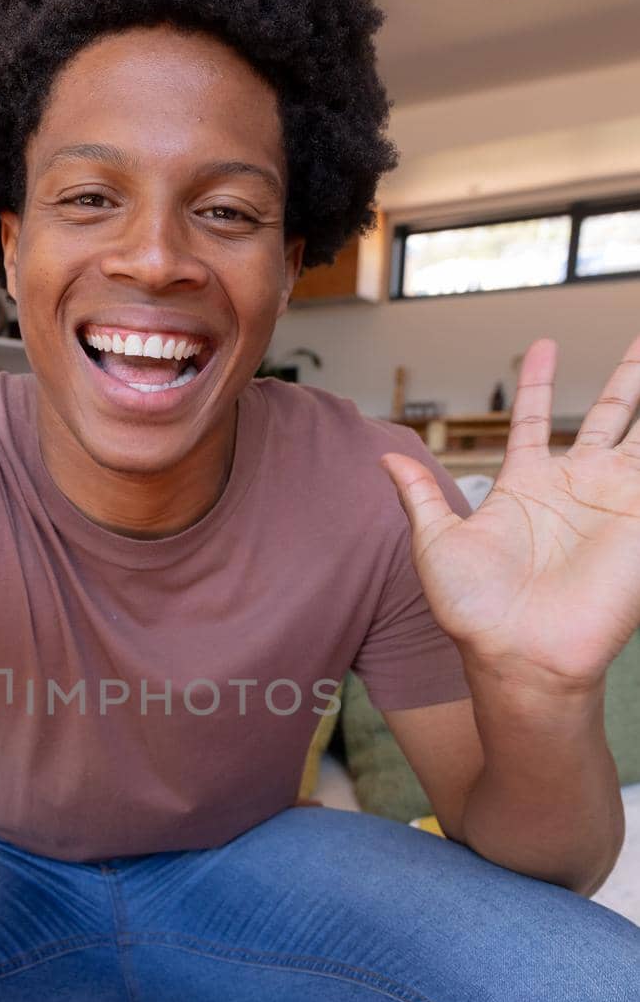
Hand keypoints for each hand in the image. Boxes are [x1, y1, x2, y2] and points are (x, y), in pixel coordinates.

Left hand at [379, 333, 639, 690]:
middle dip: (629, 375)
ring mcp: (614, 502)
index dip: (539, 384)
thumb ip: (420, 496)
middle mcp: (576, 488)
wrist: (519, 656)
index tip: (544, 345)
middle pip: (609, 415)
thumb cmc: (475, 613)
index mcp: (527, 487)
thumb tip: (386, 456)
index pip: (538, 421)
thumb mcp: (437, 544)